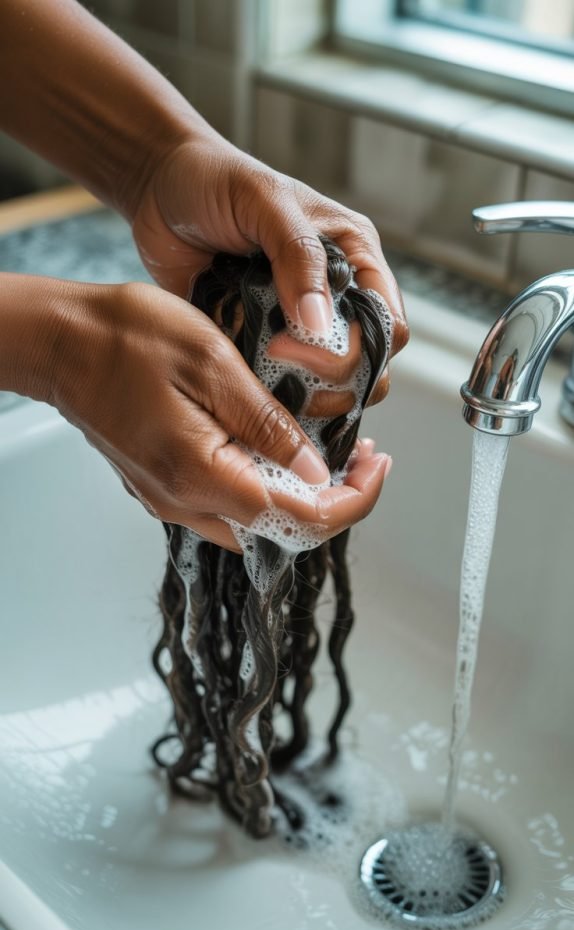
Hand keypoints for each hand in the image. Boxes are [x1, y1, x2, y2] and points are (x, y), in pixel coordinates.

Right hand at [0, 275, 389, 551]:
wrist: (59, 342)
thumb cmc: (125, 338)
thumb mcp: (212, 363)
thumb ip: (267, 424)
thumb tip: (316, 470)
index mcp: (203, 475)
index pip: (301, 520)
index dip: (355, 499)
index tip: (378, 463)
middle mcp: (186, 503)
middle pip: (284, 530)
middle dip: (336, 498)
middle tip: (363, 453)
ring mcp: (172, 500)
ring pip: (259, 521)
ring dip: (303, 495)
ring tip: (332, 450)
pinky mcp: (165, 487)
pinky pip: (230, 504)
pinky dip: (268, 486)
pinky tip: (281, 449)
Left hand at [131, 133, 408, 408]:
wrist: (157, 190)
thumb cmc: (215, 180)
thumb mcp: (264, 203)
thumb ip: (298, 257)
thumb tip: (319, 323)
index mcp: (352, 258)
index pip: (388, 324)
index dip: (361, 347)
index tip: (304, 341)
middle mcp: (332, 298)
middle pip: (365, 367)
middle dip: (331, 379)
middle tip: (275, 356)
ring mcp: (296, 327)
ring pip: (326, 388)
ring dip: (301, 394)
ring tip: (261, 376)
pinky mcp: (260, 346)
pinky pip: (278, 387)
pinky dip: (267, 395)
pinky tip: (245, 387)